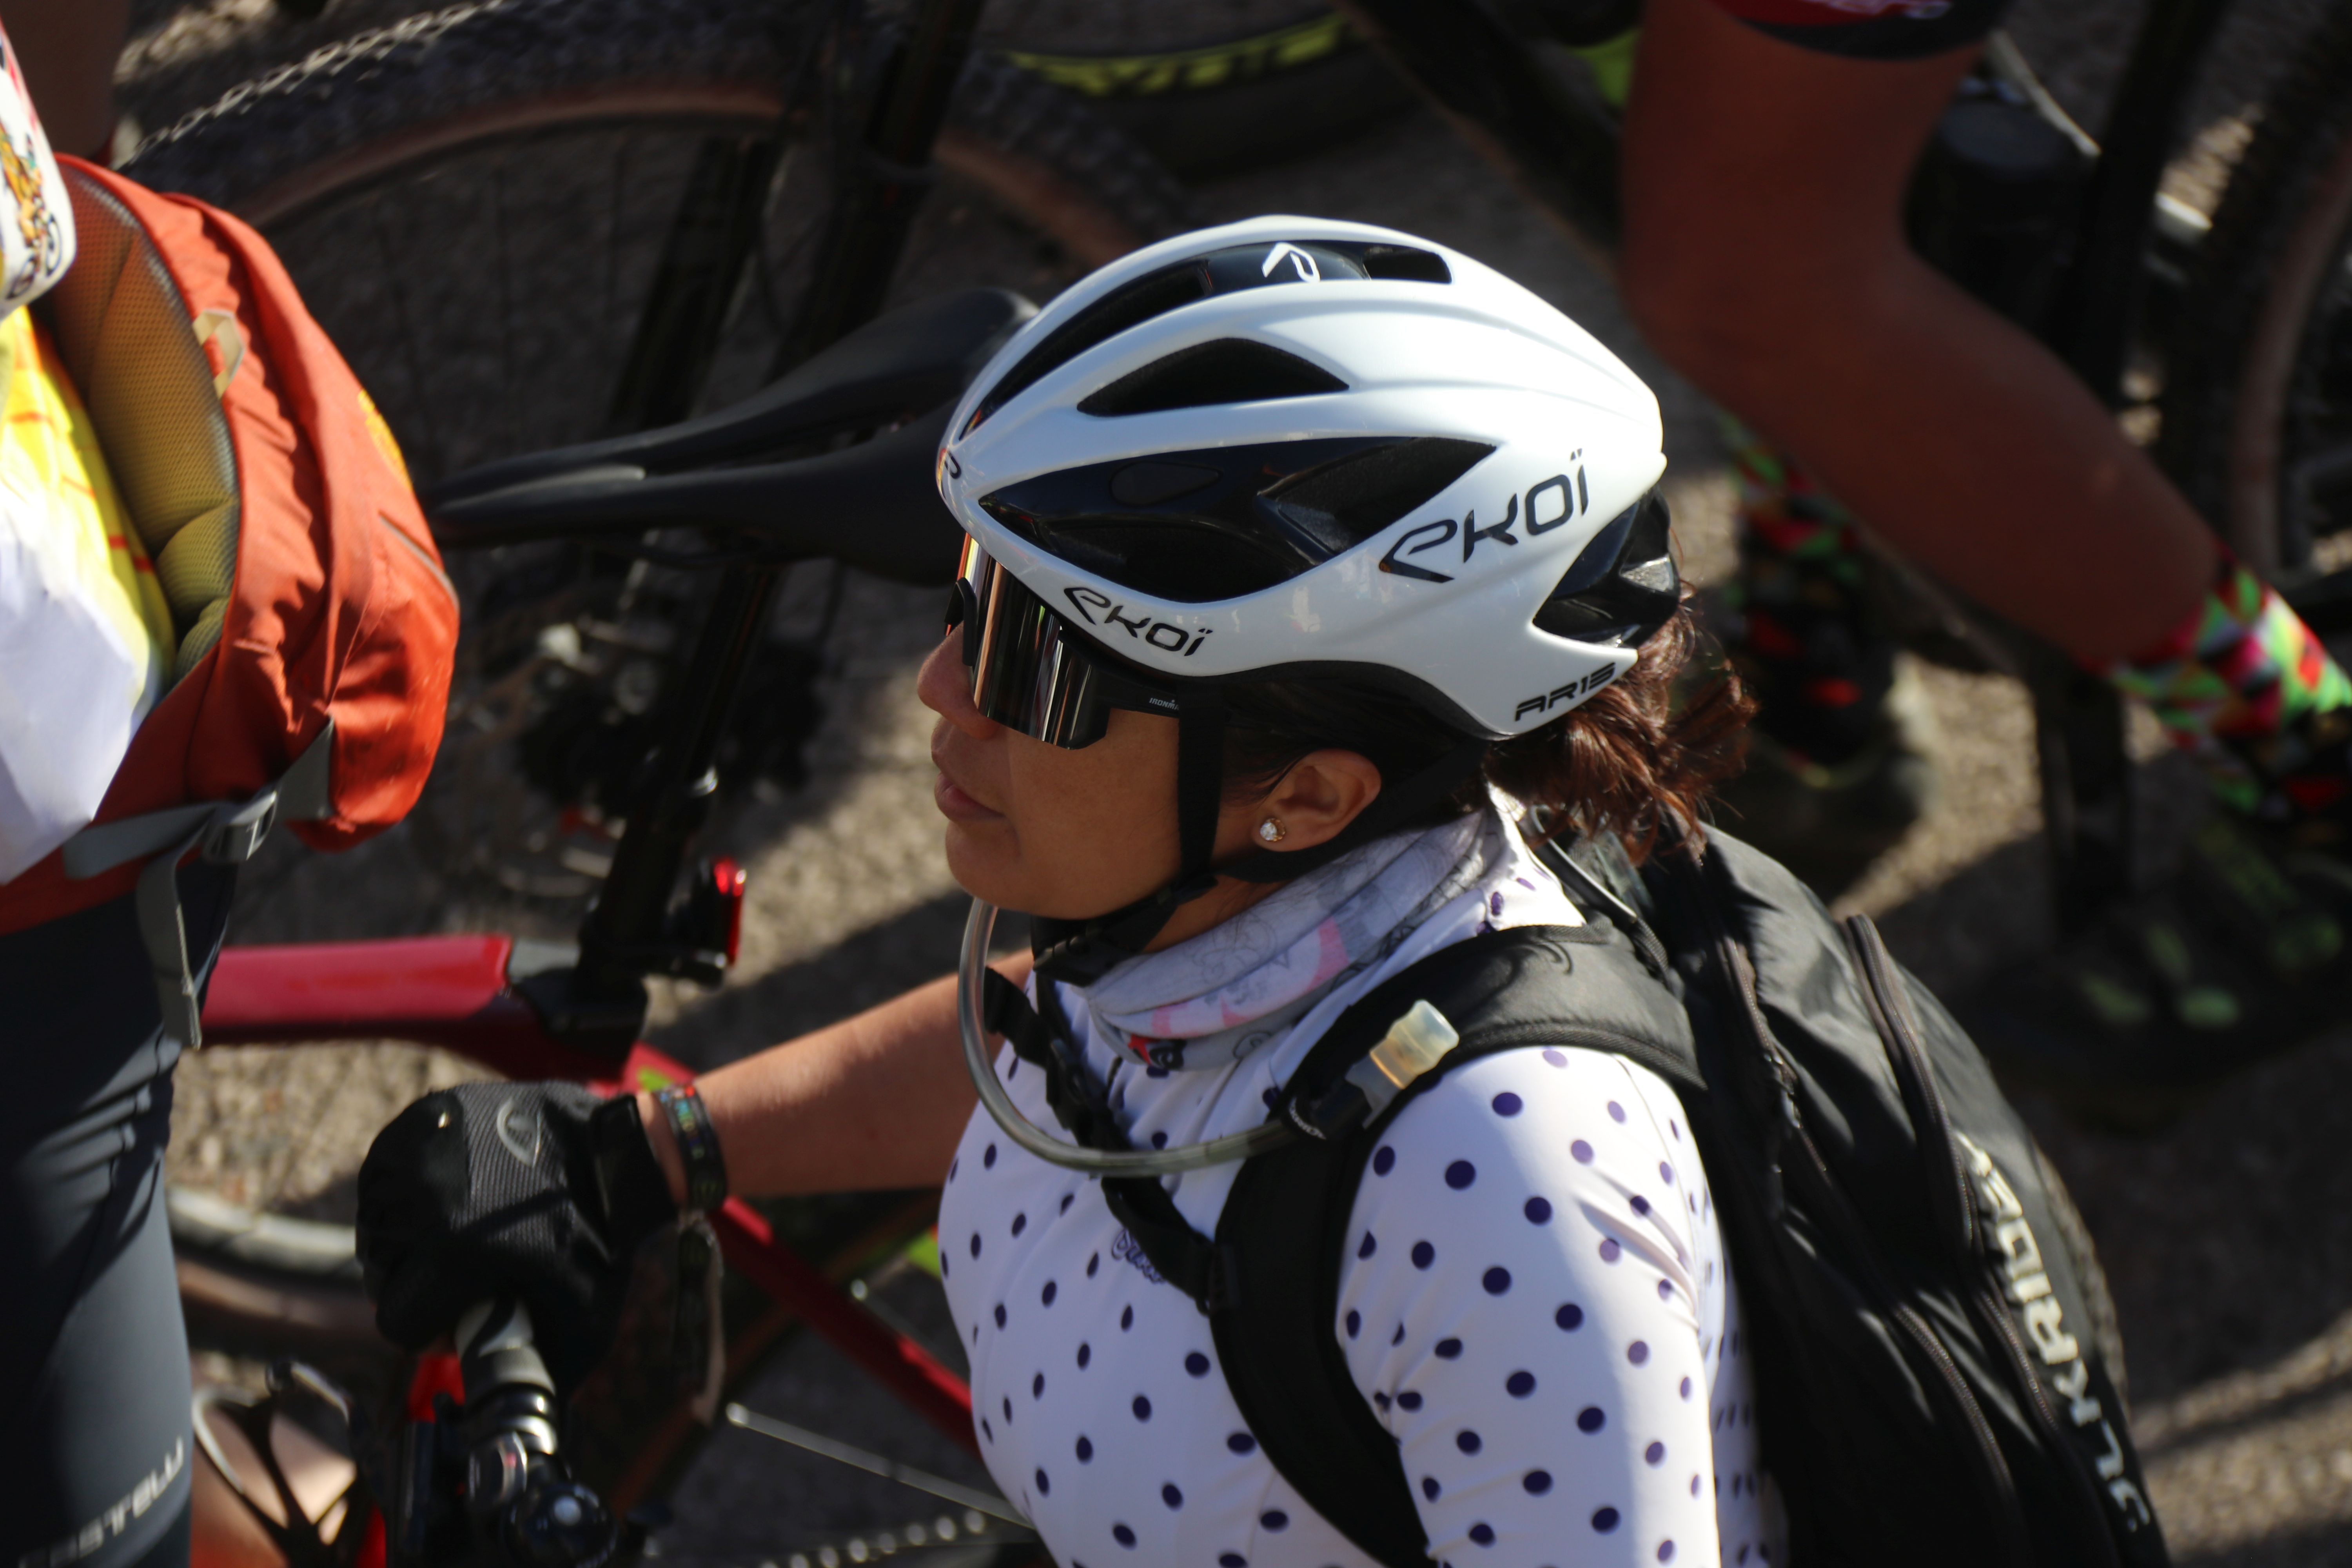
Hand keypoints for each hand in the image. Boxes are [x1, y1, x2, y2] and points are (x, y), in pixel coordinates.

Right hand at [356, 1082, 675, 1393]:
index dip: (429, 1330)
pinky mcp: (425, 1116)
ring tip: (454, 1239)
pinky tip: (448, 1198)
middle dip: (418, 1283)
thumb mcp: (580, 1322)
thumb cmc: (601, 1239)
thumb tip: (493, 1416)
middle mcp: (423, 1195)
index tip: (455, 1319)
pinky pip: (389, 1173)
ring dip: (408, 1237)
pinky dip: (409, 1191)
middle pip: (382, 1270)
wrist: (619, 1154)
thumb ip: (536, 1372)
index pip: (397, 1318)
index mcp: (451, 1248)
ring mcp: (419, 1149)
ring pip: (379, 1222)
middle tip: (459, 1278)